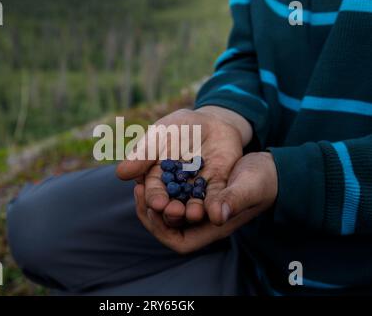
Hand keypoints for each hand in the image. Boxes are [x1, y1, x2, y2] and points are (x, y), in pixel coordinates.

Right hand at [117, 107, 251, 224]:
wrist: (213, 120)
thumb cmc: (180, 126)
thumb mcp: (161, 135)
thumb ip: (143, 154)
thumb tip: (120, 173)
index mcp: (157, 177)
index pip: (153, 191)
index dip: (155, 198)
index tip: (158, 203)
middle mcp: (175, 188)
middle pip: (172, 204)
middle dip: (172, 210)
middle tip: (175, 212)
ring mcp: (196, 190)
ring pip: (193, 205)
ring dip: (193, 212)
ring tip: (194, 214)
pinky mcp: (217, 188)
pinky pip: (216, 198)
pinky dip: (215, 205)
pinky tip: (216, 210)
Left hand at [134, 152, 277, 253]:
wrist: (270, 169)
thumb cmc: (263, 181)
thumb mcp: (250, 187)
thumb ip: (234, 200)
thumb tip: (214, 215)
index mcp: (214, 226)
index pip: (180, 241)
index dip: (162, 229)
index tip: (151, 208)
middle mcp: (203, 219)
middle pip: (168, 226)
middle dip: (151, 212)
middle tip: (139, 191)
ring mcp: (199, 204)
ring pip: (169, 208)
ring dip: (154, 197)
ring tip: (141, 180)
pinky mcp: (198, 189)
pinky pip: (174, 192)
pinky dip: (163, 184)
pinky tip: (154, 167)